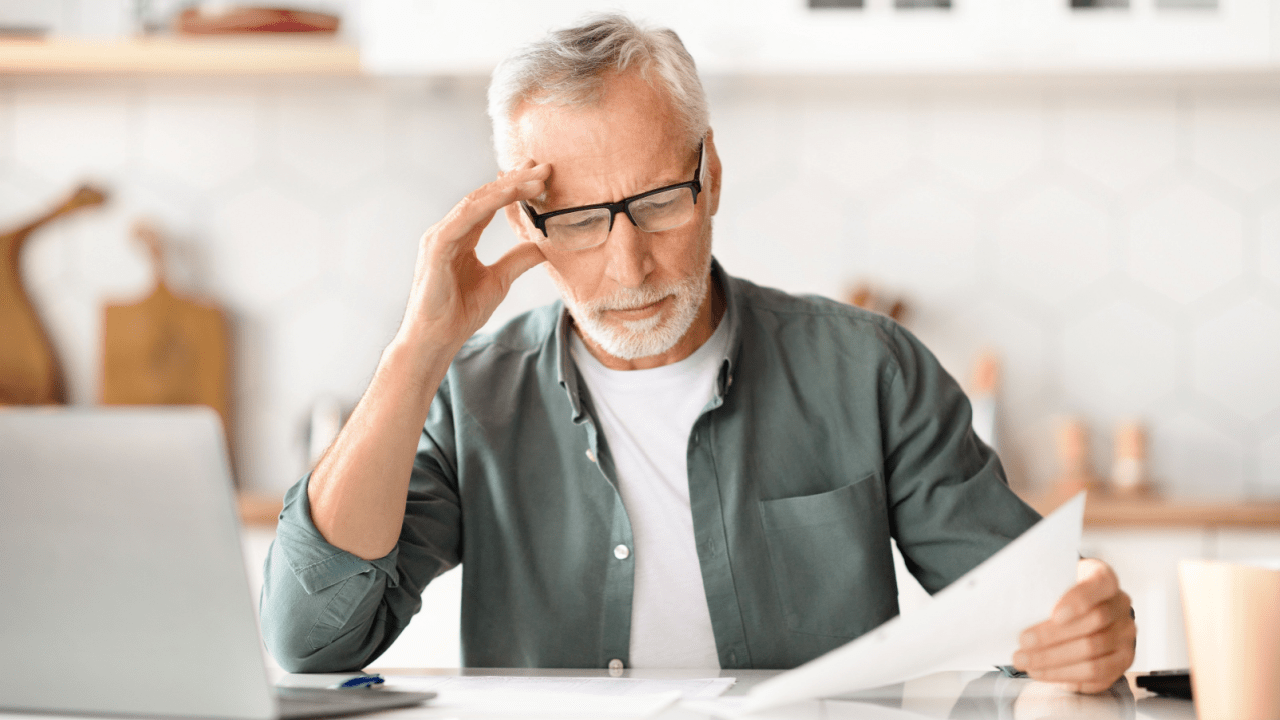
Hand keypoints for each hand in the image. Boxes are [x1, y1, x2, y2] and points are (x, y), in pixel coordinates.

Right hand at [396, 161, 550, 353]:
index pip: (490, 205)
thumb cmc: (460, 313)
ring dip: (508, 187)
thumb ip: (518, 260)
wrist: (437, 339)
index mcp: (460, 238)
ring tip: (536, 178)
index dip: (514, 188)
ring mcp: (440, 236)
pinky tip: (511, 192)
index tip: (539, 175)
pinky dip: (489, 203)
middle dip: (515, 180)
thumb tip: (543, 246)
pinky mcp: (437, 245)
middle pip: (485, 197)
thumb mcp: (499, 280)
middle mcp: (449, 231)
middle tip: (543, 166)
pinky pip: (466, 217)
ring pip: (477, 202)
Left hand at [1012, 558, 1136, 692]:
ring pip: (1093, 653)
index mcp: (1105, 579)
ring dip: (1054, 660)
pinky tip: (1042, 672)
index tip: (1054, 614)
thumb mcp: (1054, 579)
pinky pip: (1096, 675)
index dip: (1079, 600)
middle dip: (1053, 636)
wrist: (1082, 609)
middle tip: (1023, 642)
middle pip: (1094, 623)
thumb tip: (1013, 601)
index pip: (1099, 585)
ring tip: (1025, 661)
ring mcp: (1124, 636)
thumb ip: (1042, 585)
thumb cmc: (1061, 592)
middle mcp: (1121, 606)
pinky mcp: (1121, 661)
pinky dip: (1065, 675)